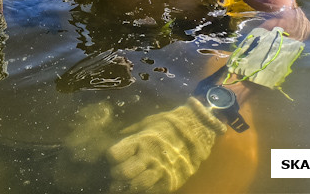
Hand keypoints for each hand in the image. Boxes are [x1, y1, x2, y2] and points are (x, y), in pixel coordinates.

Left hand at [106, 98, 225, 192]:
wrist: (198, 132)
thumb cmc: (169, 125)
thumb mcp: (148, 122)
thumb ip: (131, 131)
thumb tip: (117, 134)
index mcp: (141, 140)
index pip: (115, 154)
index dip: (111, 158)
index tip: (113, 158)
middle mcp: (149, 156)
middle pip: (123, 173)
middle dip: (116, 176)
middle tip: (116, 176)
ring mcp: (160, 170)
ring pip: (136, 186)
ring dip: (127, 189)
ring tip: (124, 187)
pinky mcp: (170, 182)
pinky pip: (152, 192)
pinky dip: (142, 192)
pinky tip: (139, 189)